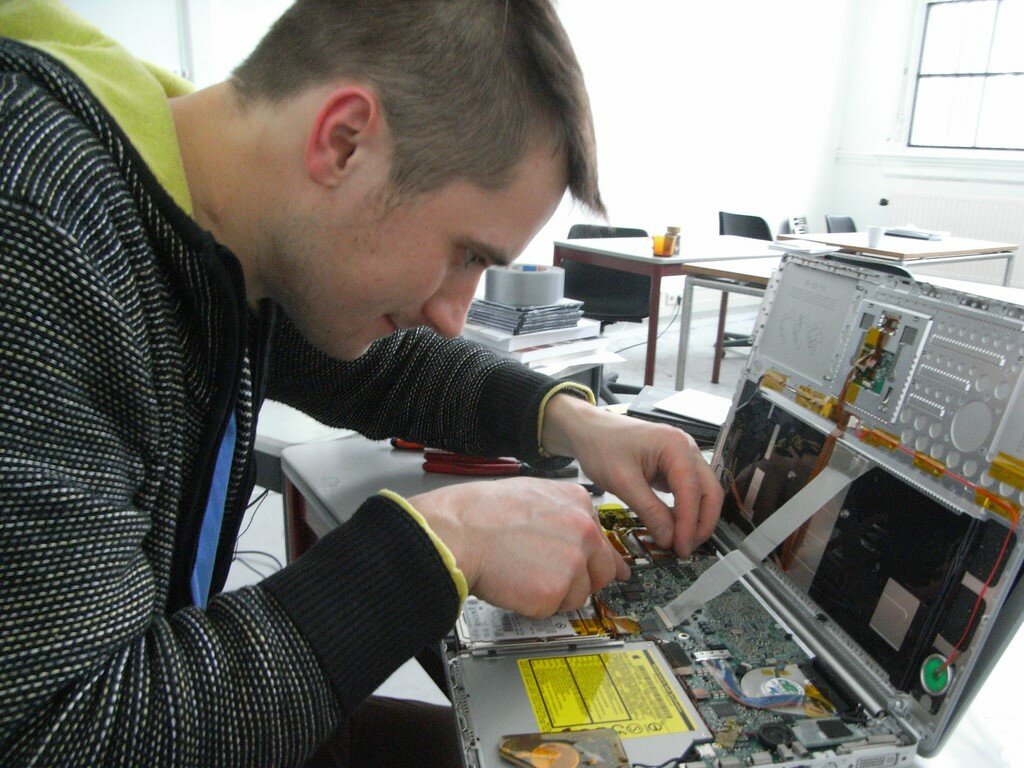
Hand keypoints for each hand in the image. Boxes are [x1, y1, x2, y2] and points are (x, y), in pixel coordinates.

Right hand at [409, 477, 629, 617]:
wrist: (457, 531)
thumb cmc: (480, 513)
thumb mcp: (531, 494)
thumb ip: (562, 515)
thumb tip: (580, 534)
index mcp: (577, 502)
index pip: (603, 539)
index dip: (592, 558)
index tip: (594, 567)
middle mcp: (583, 530)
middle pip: (603, 571)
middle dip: (582, 580)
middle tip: (551, 578)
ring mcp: (572, 561)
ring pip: (579, 595)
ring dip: (556, 594)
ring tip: (523, 574)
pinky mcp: (555, 591)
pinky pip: (554, 609)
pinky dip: (535, 605)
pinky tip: (516, 584)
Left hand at [541, 395, 722, 555]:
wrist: (588, 430)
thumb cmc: (601, 446)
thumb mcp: (622, 481)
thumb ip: (649, 510)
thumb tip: (669, 539)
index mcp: (676, 446)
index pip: (692, 490)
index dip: (689, 523)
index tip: (680, 548)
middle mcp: (686, 449)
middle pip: (709, 491)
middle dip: (701, 523)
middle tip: (685, 549)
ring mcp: (683, 457)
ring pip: (703, 493)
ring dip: (696, 519)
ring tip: (680, 543)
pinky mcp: (675, 466)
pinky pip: (689, 492)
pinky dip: (685, 511)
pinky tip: (674, 528)